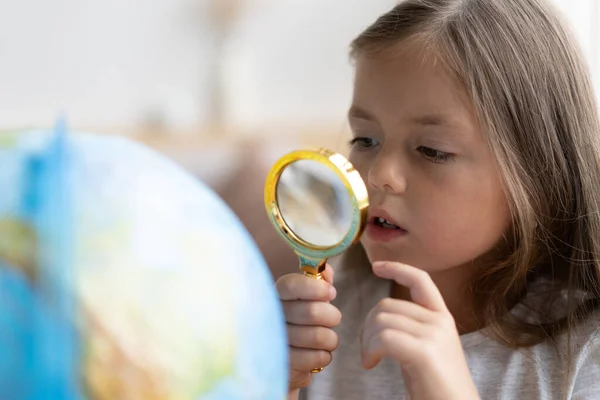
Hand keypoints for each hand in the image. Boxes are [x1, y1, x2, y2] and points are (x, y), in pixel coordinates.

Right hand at [276, 265, 341, 391]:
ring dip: (330, 339)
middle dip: (332, 316)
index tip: (331, 292)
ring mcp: (274, 342)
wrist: (285, 359)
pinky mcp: (282, 365)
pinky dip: (324, 357)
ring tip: (325, 339)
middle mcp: (269, 317)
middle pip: (312, 312)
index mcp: (275, 295)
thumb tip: (326, 271)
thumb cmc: (299, 322)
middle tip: (333, 318)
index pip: (291, 285)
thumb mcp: (307, 299)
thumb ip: (318, 281)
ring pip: (319, 337)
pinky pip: (317, 358)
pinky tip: (316, 354)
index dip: (315, 288)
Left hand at [360, 261, 479, 399]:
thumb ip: (412, 328)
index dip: (397, 268)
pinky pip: (384, 338)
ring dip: (366, 341)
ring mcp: (434, 335)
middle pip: (387, 304)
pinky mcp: (424, 352)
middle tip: (367, 350)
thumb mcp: (427, 349)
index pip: (420, 279)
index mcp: (442, 318)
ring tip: (370, 360)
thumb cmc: (438, 387)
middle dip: (367, 325)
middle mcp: (440, 322)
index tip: (376, 266)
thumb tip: (381, 316)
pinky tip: (371, 364)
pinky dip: (370, 350)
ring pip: (381, 320)